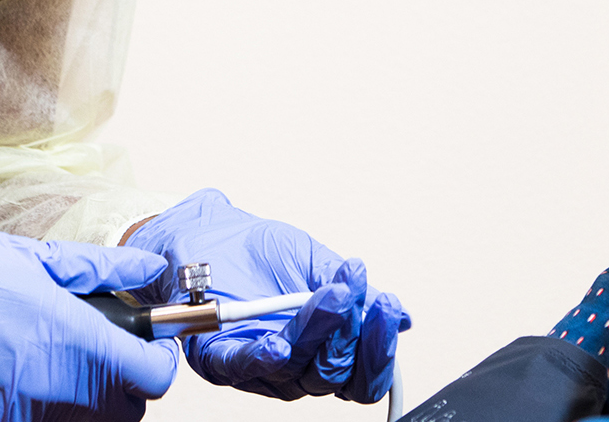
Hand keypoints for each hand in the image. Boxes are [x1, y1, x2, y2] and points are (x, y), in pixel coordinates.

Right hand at [0, 233, 177, 421]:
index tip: (145, 348)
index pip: (153, 378)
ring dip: (74, 403)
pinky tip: (3, 381)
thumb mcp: (29, 260)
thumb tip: (146, 274)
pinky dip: (28, 412)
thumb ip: (98, 272)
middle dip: (119, 387)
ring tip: (40, 364)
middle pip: (123, 413)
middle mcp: (50, 393)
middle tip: (94, 355)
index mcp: (69, 342)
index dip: (156, 361)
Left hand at [125, 188, 409, 402]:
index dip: (379, 351)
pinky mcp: (218, 358)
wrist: (207, 233)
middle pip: (335, 375)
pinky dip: (264, 357)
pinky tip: (279, 344)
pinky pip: (244, 366)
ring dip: (318, 330)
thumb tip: (401, 316)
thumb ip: (354, 293)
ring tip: (331, 293)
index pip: (361, 376)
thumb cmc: (259, 253)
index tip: (389, 309)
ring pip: (298, 369)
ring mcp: (257, 367)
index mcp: (322, 352)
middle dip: (351, 332)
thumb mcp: (315, 263)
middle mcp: (294, 368)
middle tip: (353, 291)